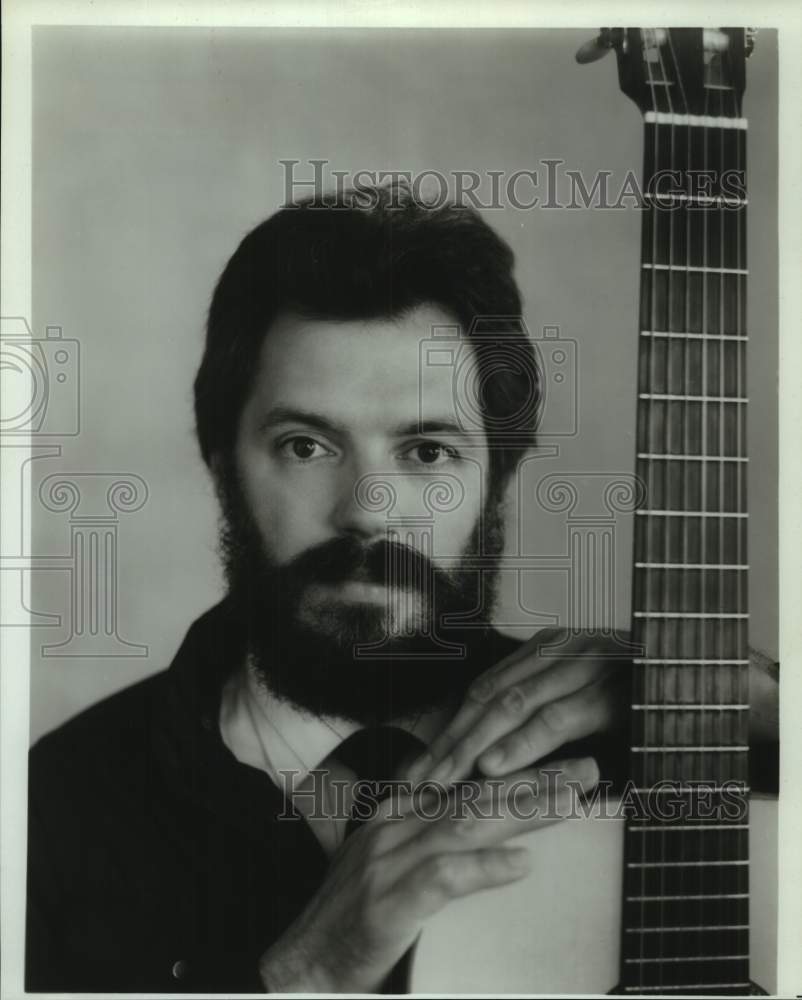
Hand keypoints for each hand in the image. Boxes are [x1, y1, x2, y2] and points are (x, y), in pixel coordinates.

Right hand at [257, 755, 598, 993]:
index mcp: (398, 813)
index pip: (467, 778)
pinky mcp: (388, 902)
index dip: (516, 764)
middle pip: (476, 792)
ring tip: (571, 801)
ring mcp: (389, 860)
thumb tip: (486, 831)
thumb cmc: (353, 919)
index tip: (563, 757)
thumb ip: (429, 839)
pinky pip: (443, 877)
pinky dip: (484, 868)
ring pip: (466, 822)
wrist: (303, 967)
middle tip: (588, 768)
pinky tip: (521, 864)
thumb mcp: (388, 863)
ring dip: (523, 809)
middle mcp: (395, 826)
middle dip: (535, 777)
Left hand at [406, 628, 629, 785]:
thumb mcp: (579, 700)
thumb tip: (482, 752)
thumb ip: (539, 713)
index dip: (447, 727)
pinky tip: (493, 767)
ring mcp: (584, 665)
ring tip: (442, 779)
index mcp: (546, 648)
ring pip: (512, 706)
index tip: (418, 764)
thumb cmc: (636, 700)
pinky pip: (555, 720)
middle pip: (486, 699)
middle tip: (416, 782)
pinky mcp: (609, 692)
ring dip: (473, 748)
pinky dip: (521, 745)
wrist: (703, 683)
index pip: (481, 690)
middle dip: (449, 743)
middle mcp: (559, 648)